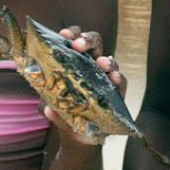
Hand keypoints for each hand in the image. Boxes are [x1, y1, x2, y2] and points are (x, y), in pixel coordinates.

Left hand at [39, 27, 126, 143]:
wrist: (78, 135)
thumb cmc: (63, 112)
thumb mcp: (53, 108)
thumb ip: (51, 107)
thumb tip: (48, 110)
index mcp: (74, 60)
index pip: (74, 39)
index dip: (71, 34)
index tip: (64, 34)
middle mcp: (91, 64)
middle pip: (94, 43)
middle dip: (87, 40)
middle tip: (78, 45)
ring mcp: (105, 77)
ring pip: (109, 61)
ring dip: (106, 60)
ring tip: (101, 63)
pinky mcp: (117, 92)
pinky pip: (121, 82)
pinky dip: (118, 78)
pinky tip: (114, 78)